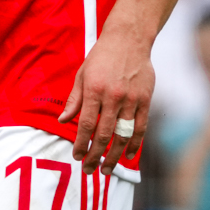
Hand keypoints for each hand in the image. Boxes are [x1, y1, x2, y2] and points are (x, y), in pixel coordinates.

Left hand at [59, 26, 153, 174]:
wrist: (129, 39)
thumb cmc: (101, 57)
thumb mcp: (82, 75)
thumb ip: (74, 100)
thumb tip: (63, 121)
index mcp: (94, 90)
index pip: (86, 124)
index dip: (81, 144)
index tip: (77, 157)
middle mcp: (113, 97)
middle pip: (104, 134)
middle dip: (95, 155)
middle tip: (89, 169)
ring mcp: (132, 100)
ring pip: (123, 135)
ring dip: (114, 155)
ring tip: (106, 169)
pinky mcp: (146, 100)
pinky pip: (141, 128)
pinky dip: (135, 144)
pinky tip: (128, 156)